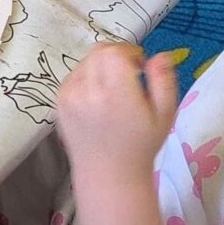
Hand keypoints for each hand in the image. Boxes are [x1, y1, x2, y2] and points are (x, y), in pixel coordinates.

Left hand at [56, 44, 178, 172]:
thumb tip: (160, 55)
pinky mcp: (59, 102)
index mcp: (116, 94)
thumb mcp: (165, 114)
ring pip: (86, 62)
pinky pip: (74, 76)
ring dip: (101, 66)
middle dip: (116, 55)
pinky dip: (88, 78)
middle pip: (99, 52)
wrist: (108, 173)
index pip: (114, 52)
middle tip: (129, 73)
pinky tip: (98, 99)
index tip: (139, 66)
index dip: (129, 52)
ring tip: (114, 89)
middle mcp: (88, 91)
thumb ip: (163, 81)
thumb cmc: (141, 144)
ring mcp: (69, 96)